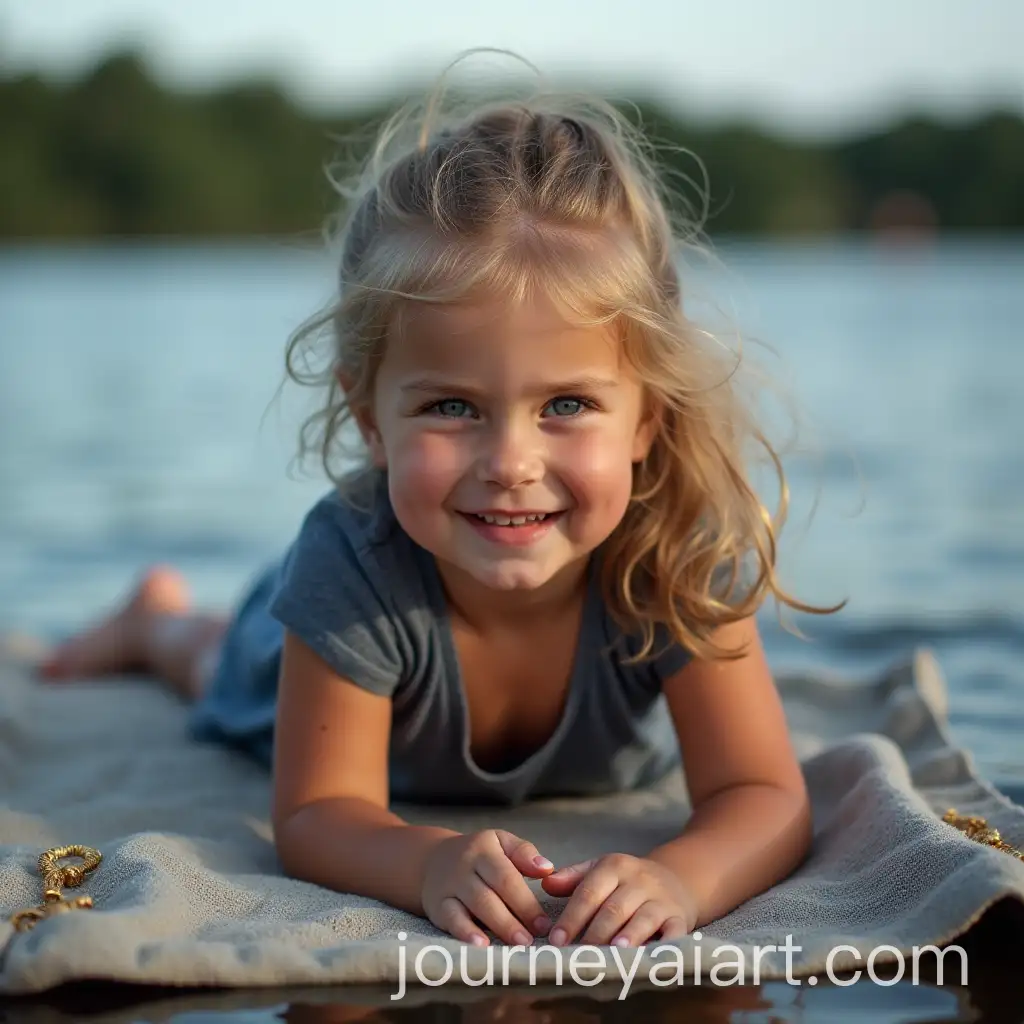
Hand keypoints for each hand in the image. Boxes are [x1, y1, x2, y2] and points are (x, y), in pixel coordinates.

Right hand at [421, 829, 554, 945]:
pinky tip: (481, 946)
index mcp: (484, 848)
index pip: (507, 876)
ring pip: (475, 906)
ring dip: (497, 927)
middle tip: (532, 940)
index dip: (526, 902)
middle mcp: (465, 865)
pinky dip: (465, 933)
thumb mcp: (501, 843)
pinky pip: (451, 919)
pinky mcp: (437, 906)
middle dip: (515, 918)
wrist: (434, 859)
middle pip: (492, 893)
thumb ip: (524, 853)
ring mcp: (449, 885)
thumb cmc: (479, 855)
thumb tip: (547, 869)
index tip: (544, 924)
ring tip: (516, 945)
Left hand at [541, 853, 697, 946]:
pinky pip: (673, 932)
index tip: (556, 940)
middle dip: (594, 934)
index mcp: (614, 867)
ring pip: (642, 919)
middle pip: (613, 908)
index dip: (572, 917)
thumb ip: (572, 878)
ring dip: (628, 937)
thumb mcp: (601, 870)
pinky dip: (663, 946)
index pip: (589, 892)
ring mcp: (661, 900)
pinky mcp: (679, 918)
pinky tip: (649, 959)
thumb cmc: (628, 882)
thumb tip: (545, 883)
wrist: (677, 879)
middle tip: (579, 956)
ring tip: (613, 954)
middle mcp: (638, 881)